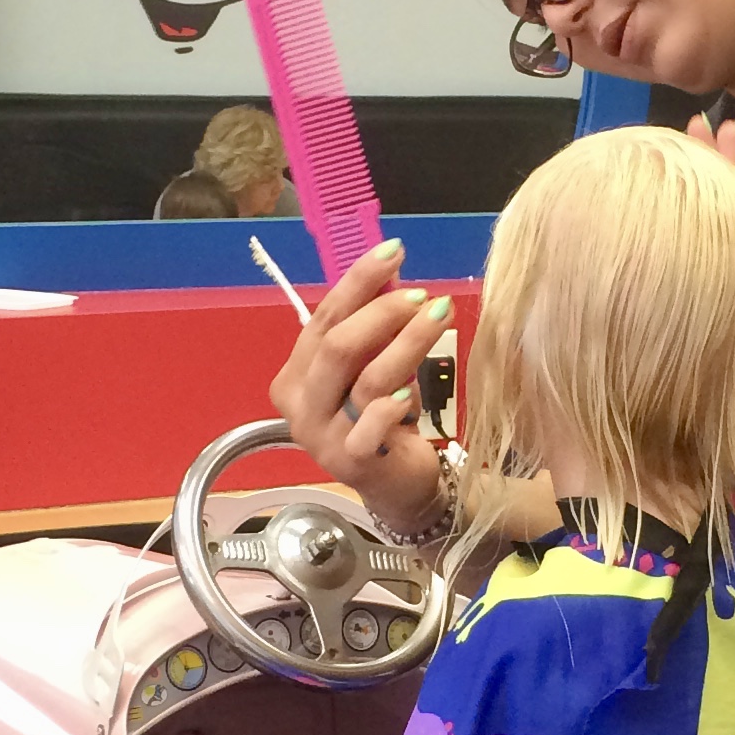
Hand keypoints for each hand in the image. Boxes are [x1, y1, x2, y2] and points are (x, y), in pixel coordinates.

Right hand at [269, 238, 452, 525]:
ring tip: (440, 317)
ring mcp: (322, 437)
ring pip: (364, 377)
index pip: (322, 319)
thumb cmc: (382, 419)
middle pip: (336, 345)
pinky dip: (393, 404)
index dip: (357, 283)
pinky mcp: (350, 462)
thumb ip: (371, 330)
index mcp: (295, 376)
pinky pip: (372, 423)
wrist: (396, 483)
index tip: (393, 252)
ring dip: (407, 342)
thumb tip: (390, 272)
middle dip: (381, 312)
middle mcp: (300, 406)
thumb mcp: (370, 368)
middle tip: (421, 295)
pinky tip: (411, 394)